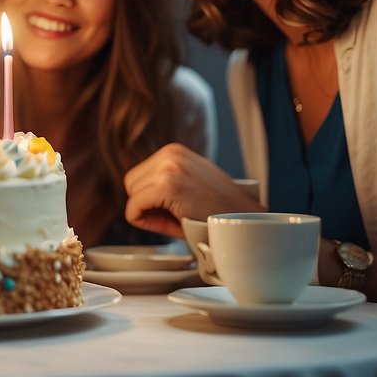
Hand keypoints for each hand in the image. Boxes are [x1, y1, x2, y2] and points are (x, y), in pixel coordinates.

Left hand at [123, 143, 263, 237]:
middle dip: (147, 204)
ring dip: (149, 213)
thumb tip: (132, 194)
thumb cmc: (218, 212)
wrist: (246, 224)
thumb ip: (162, 185)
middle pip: (130, 184)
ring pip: (131, 195)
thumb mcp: (188, 188)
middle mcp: (171, 153)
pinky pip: (133, 209)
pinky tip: (173, 222)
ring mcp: (169, 167)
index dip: (151, 200)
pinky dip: (145, 222)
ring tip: (179, 217)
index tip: (177, 208)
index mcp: (174, 152)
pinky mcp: (168, 184)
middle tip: (177, 215)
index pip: (139, 177)